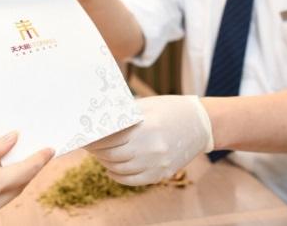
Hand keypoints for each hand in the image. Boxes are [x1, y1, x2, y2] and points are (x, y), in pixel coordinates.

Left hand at [86, 96, 213, 185]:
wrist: (201, 123)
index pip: (109, 138)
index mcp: (145, 127)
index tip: (84, 137)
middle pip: (112, 155)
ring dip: (105, 163)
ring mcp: (157, 163)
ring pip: (120, 170)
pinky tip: (111, 168)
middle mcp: (151, 148)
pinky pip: (133, 181)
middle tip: (89, 146)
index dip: (94, 139)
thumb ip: (124, 114)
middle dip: (97, 151)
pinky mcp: (162, 173)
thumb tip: (97, 118)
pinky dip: (118, 176)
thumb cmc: (171, 109)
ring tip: (100, 154)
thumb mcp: (146, 106)